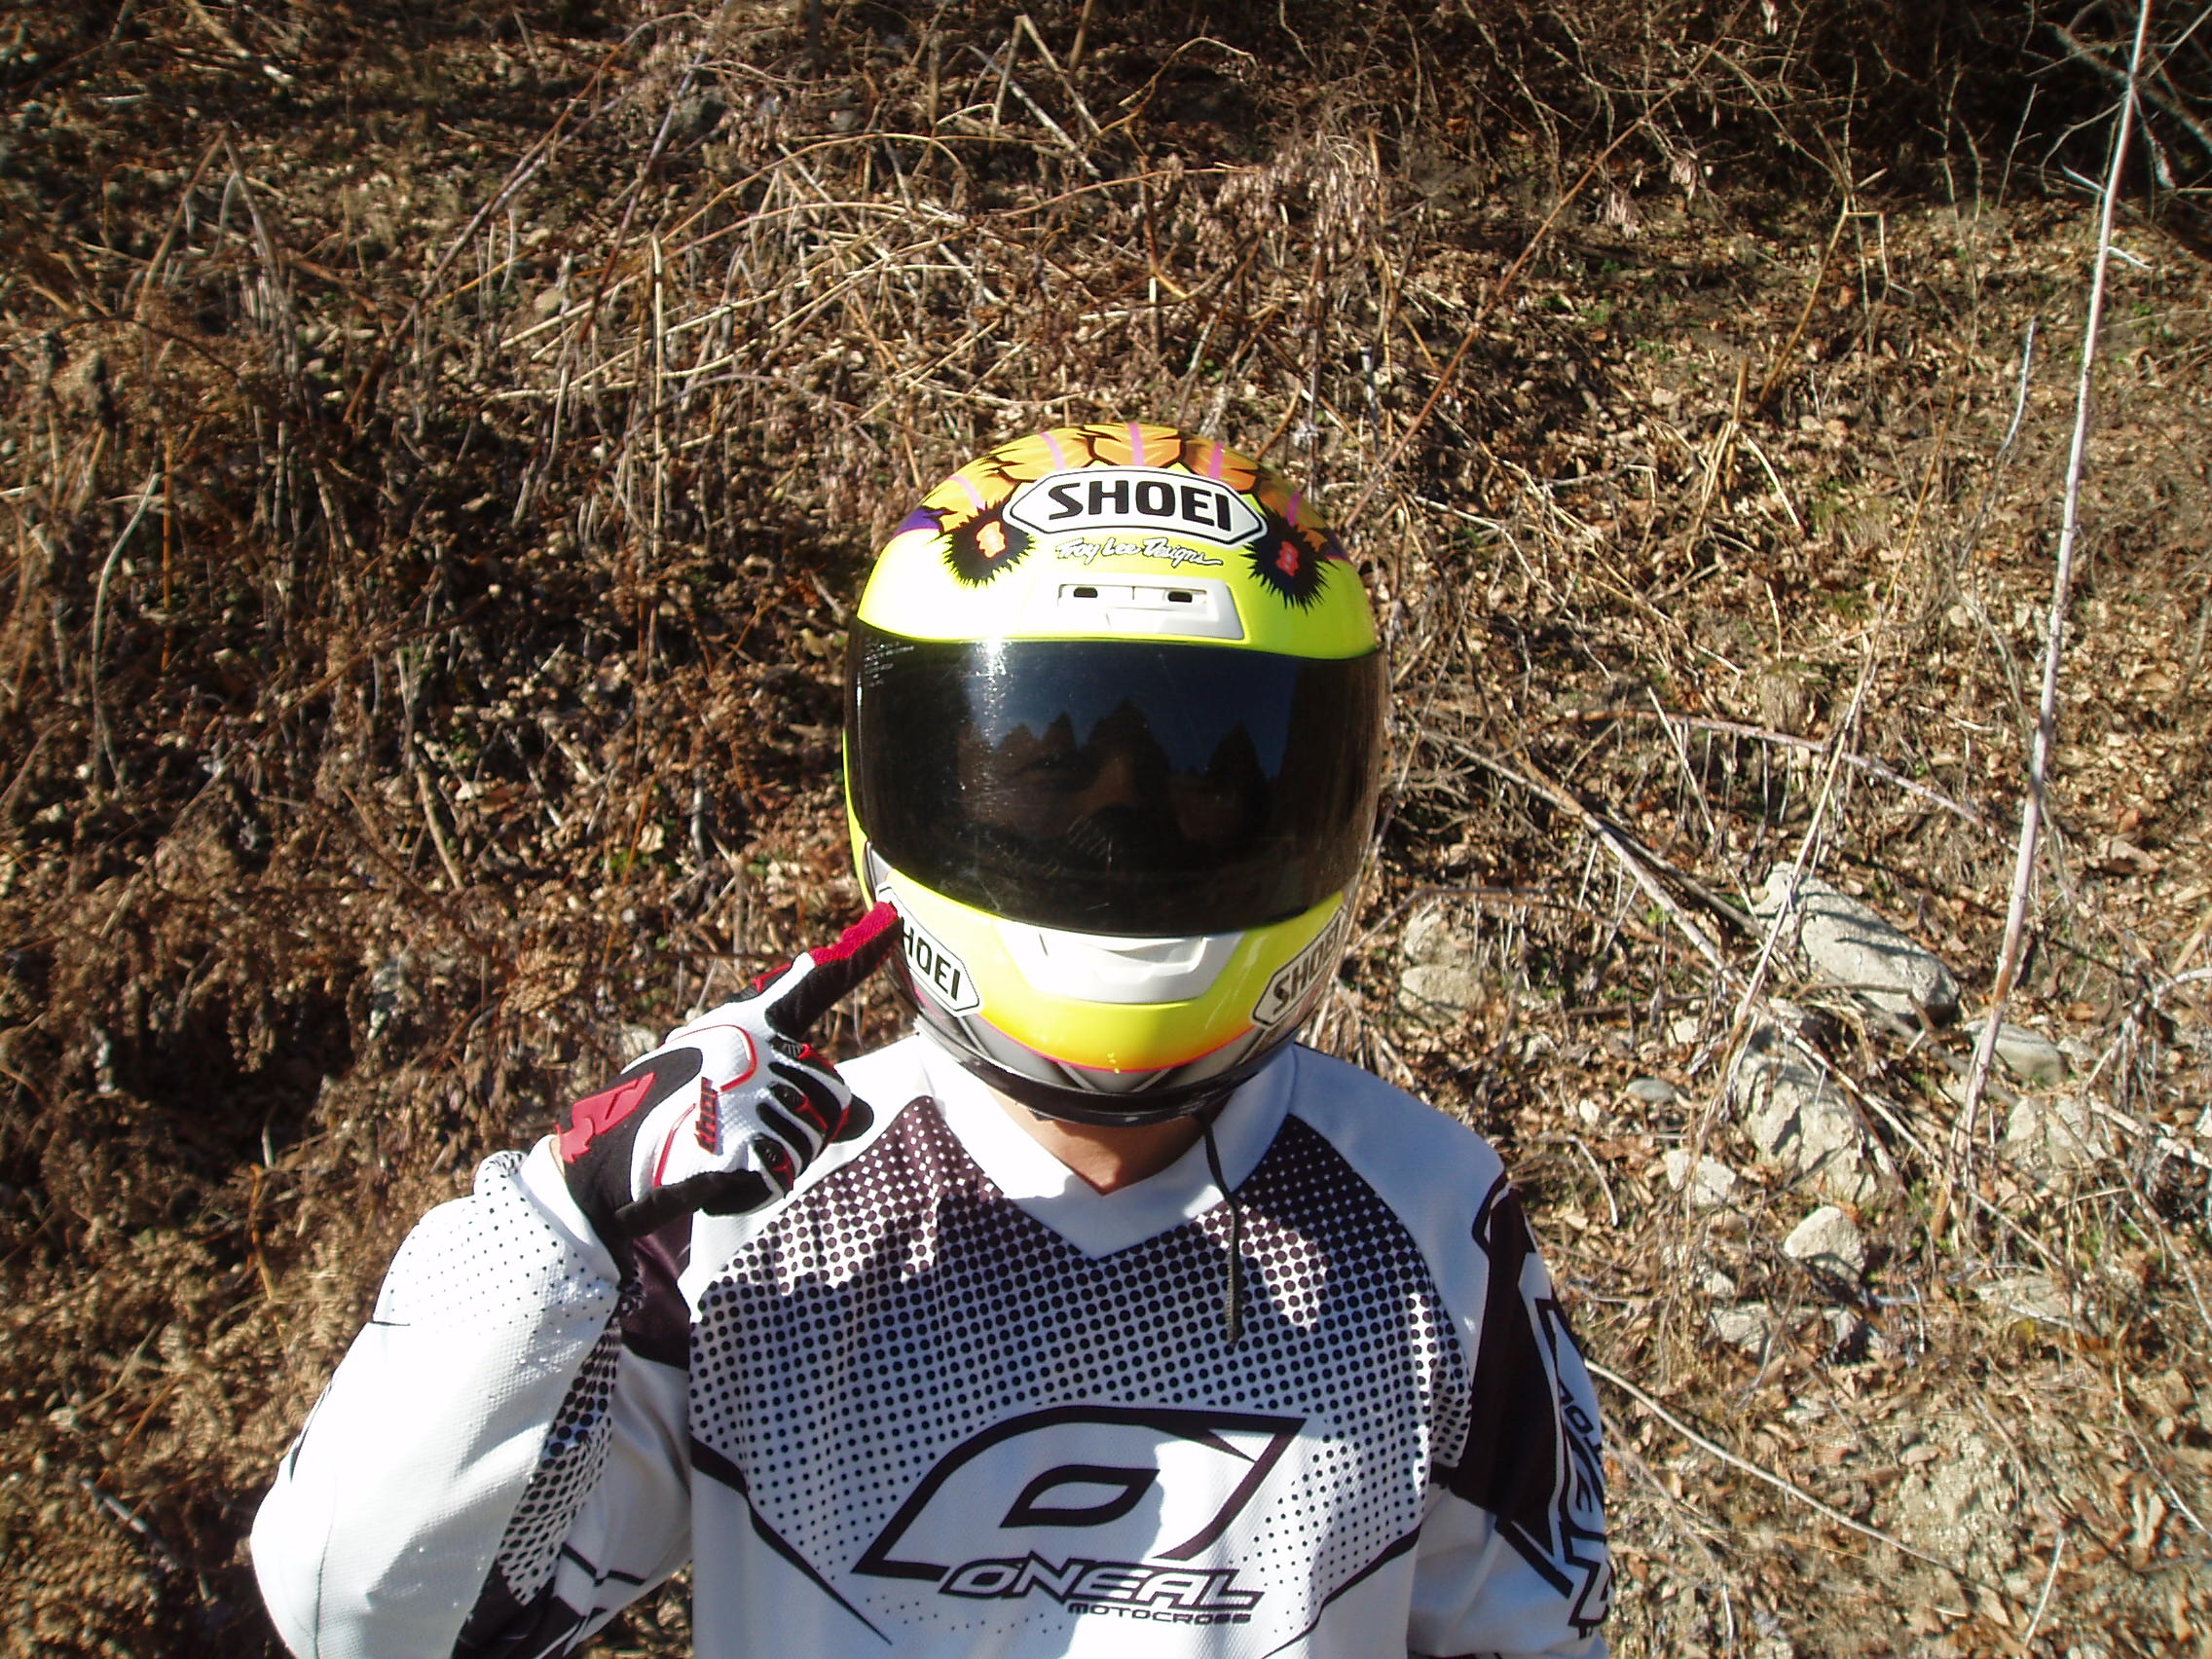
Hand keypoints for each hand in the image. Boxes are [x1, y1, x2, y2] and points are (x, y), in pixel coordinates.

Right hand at [555, 903, 900, 1249]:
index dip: (860, 954)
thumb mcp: (736, 1085)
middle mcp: (753, 1045)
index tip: (893, 921)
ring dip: (775, 1158)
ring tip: (722, 1149)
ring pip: (812, 1138)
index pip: (816, 982)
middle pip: (830, 1095)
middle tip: (733, 1128)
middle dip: (799, 1124)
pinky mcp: (740, 1138)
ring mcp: (747, 1090)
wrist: (610, 1160)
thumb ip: (801, 1089)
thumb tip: (866, 1114)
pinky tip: (713, 1175)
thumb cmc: (678, 1116)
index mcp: (749, 1021)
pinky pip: (781, 1173)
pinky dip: (750, 1188)